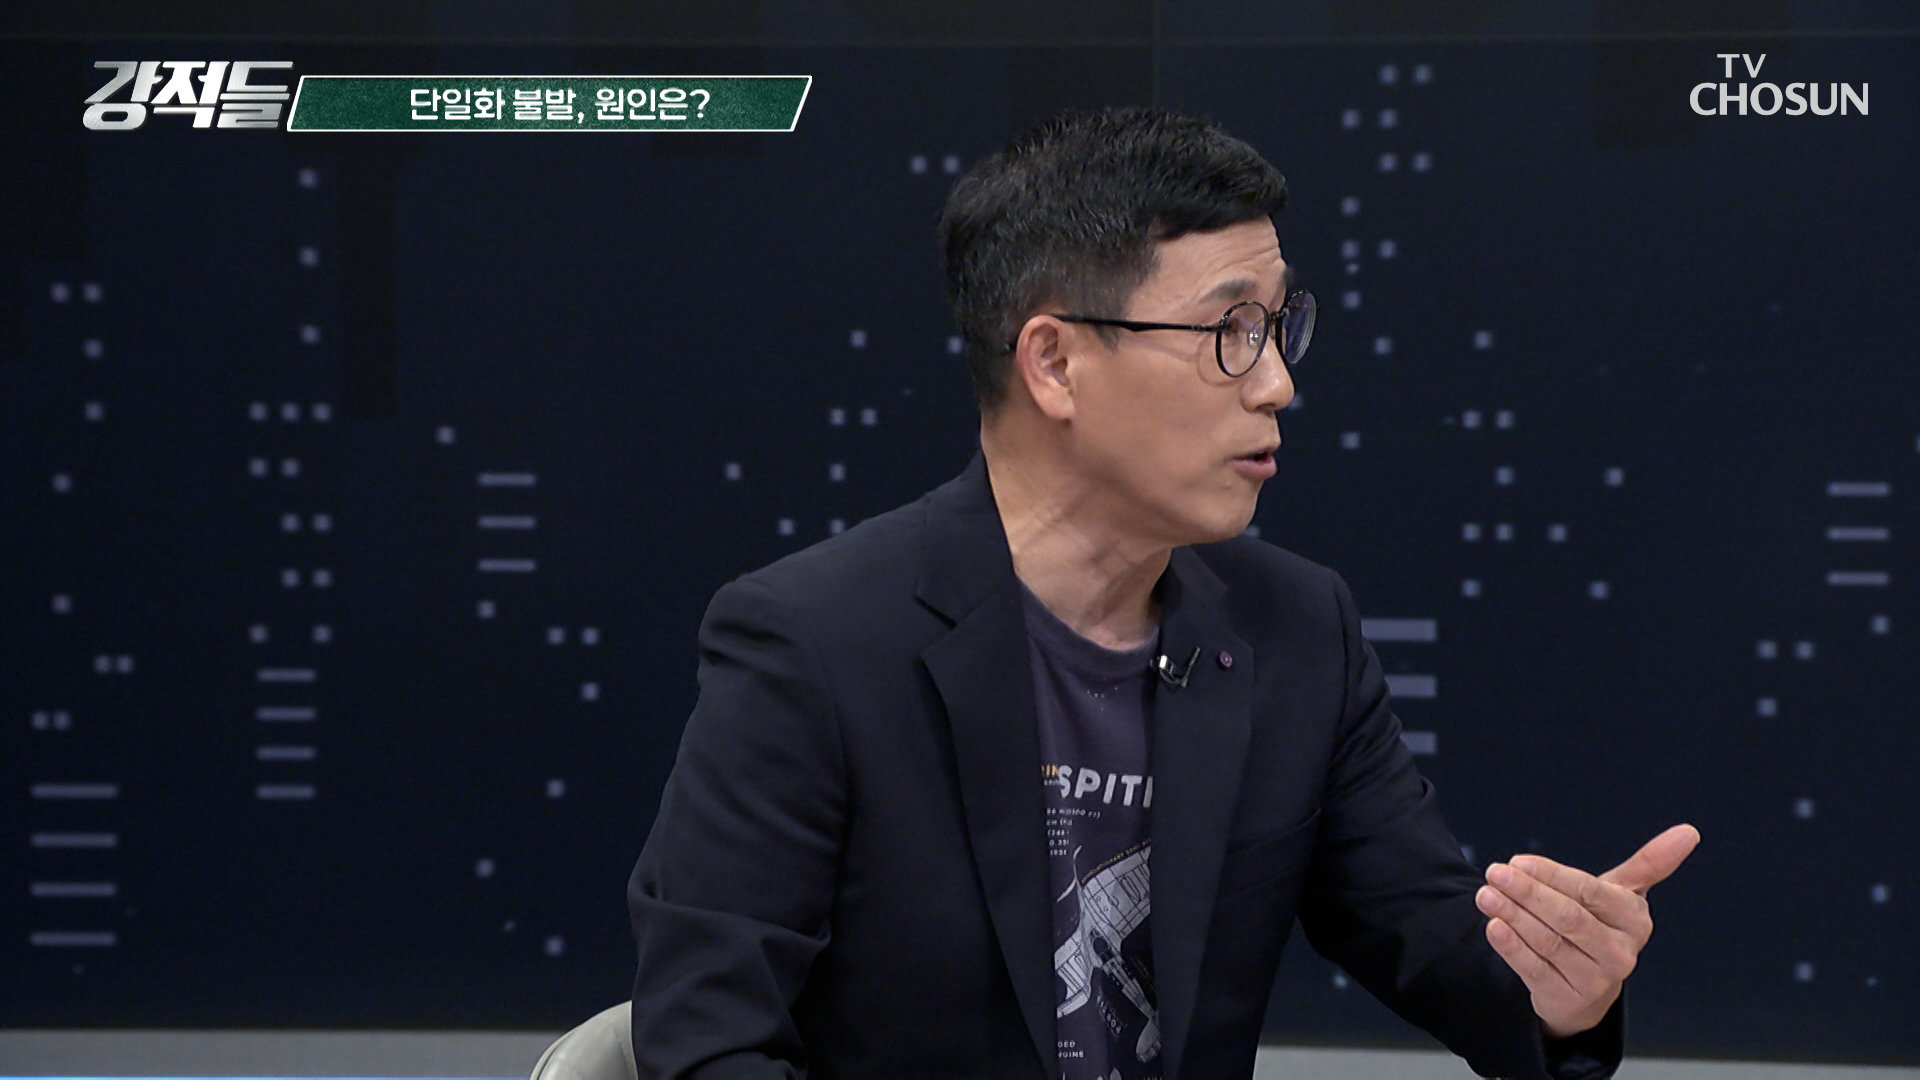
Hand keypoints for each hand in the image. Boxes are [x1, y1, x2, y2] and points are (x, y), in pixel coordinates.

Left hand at [1474, 823, 1700, 1038]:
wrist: (1584, 987)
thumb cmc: (1600, 926)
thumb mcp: (1621, 894)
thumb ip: (1650, 863)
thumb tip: (1689, 831)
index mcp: (1635, 920)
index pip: (1590, 892)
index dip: (1552, 875)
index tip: (1517, 860)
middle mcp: (1621, 953)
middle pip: (1568, 917)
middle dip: (1527, 892)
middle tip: (1494, 872)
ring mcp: (1597, 980)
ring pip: (1548, 942)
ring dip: (1512, 915)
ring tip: (1485, 895)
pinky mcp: (1568, 999)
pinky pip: (1535, 969)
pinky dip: (1511, 947)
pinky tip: (1493, 927)